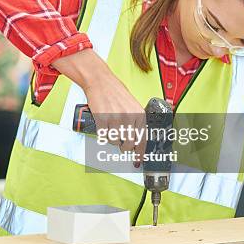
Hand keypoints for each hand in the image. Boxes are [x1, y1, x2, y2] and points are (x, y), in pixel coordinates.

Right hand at [53, 50, 146, 166]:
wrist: (100, 81)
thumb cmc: (115, 92)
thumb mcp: (132, 106)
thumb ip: (135, 121)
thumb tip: (134, 140)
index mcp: (139, 114)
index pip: (142, 139)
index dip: (140, 153)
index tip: (137, 161)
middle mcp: (129, 117)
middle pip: (128, 144)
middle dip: (124, 146)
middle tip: (120, 143)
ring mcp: (115, 119)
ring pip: (115, 141)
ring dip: (112, 140)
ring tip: (111, 131)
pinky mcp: (102, 120)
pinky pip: (104, 136)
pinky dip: (103, 136)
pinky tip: (104, 130)